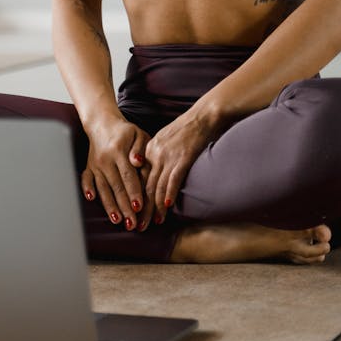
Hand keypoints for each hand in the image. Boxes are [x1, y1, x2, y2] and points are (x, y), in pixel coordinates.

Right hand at [81, 115, 150, 229]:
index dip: (133, 192)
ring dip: (109, 205)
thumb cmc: (126, 132)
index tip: (139, 207)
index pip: (128, 175)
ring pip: (103, 187)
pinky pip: (86, 179)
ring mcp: (95, 164)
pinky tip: (91, 199)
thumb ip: (140, 148)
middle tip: (132, 223)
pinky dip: (87, 189)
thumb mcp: (138, 134)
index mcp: (119, 151)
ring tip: (117, 220)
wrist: (103, 123)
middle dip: (124, 206)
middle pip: (116, 186)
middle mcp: (105, 159)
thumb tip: (137, 161)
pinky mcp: (89, 167)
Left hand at [138, 111, 218, 228]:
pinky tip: (166, 206)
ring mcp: (168, 155)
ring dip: (155, 207)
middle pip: (146, 185)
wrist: (205, 114)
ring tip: (153, 223)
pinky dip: (169, 193)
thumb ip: (159, 155)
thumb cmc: (189, 127)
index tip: (135, 213)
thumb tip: (158, 174)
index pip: (140, 178)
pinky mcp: (183, 157)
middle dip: (142, 208)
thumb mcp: (167, 139)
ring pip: (157, 185)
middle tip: (139, 226)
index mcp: (150, 149)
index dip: (137, 197)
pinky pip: (173, 179)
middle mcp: (155, 153)